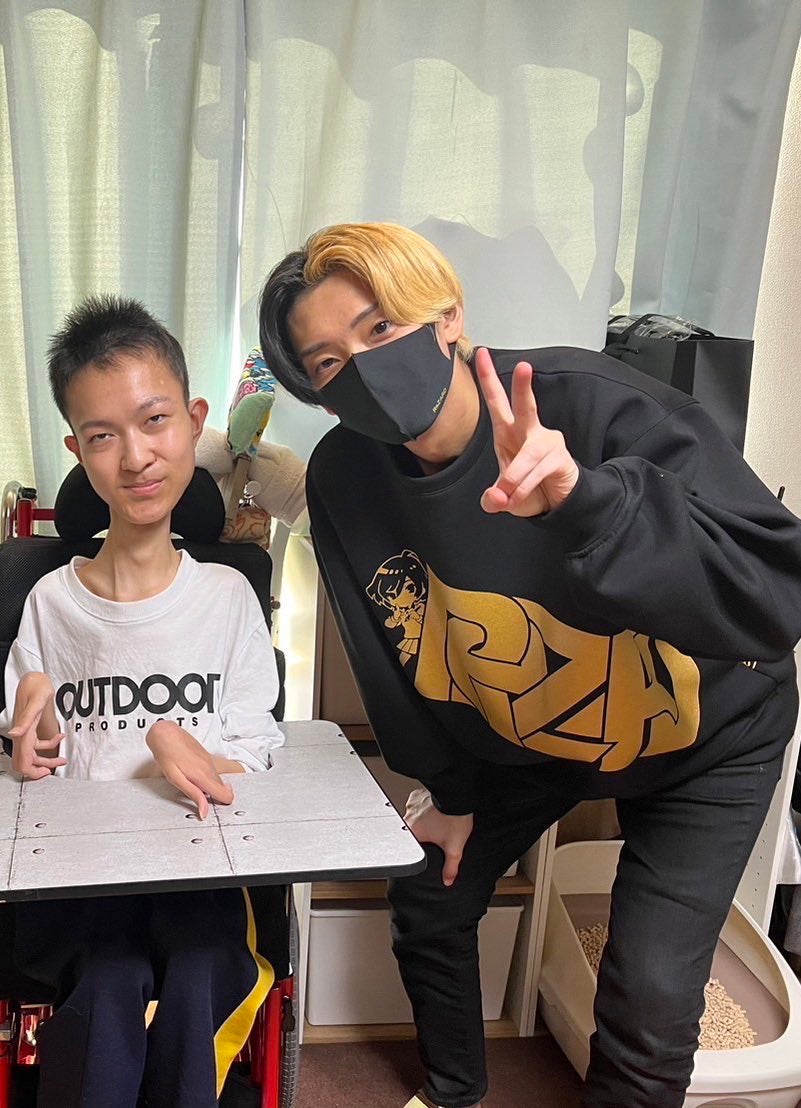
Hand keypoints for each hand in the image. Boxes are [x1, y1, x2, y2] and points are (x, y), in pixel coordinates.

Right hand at [7, 673, 65, 779]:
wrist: (34, 678)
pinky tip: (59, 738)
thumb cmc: (36, 686)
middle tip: (52, 771)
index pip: (22, 761)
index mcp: (22, 732)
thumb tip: (14, 735)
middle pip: (24, 762)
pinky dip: (48, 745)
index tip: (46, 774)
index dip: (33, 772)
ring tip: (61, 759)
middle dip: (37, 770)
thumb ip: (26, 719)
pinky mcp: (30, 728)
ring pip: (32, 755)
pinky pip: (36, 744)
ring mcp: (24, 732)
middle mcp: (21, 734)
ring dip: (45, 760)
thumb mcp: (36, 702)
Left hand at [146, 720, 234, 818]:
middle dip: (216, 797)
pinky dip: (207, 779)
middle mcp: (210, 768)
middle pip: (223, 789)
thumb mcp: (176, 780)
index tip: (213, 807)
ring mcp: (209, 761)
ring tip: (193, 787)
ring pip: (217, 780)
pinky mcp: (206, 757)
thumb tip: (204, 811)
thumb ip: (193, 795)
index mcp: (203, 776)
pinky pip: (212, 772)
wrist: (165, 734)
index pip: (227, 795)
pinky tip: (193, 777)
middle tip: (200, 799)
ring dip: (211, 787)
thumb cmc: (167, 754)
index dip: (223, 804)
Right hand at [403, 787, 473, 886]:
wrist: (458, 795)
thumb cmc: (455, 818)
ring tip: (437, 821)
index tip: (425, 848)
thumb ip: (451, 867)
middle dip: (422, 835)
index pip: (409, 847)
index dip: (417, 849)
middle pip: (411, 832)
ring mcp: (411, 805)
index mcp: (412, 832)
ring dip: (422, 821)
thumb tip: (448, 879)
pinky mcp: (417, 796)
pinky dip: (424, 808)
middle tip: (436, 834)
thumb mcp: (454, 847)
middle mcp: (408, 818)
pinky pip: (417, 805)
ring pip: (414, 818)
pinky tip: (434, 810)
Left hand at [475, 347, 578, 516]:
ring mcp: (547, 443)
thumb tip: (496, 498)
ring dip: (515, 474)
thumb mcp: (503, 500)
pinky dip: (525, 487)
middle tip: (523, 366)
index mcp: (509, 433)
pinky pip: (540, 470)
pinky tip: (519, 496)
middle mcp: (529, 432)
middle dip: (523, 387)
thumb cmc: (528, 490)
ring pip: (529, 453)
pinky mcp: (561, 458)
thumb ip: (493, 500)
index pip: (497, 401)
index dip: (488, 379)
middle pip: (525, 406)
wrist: (556, 503)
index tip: (481, 354)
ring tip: (508, 491)